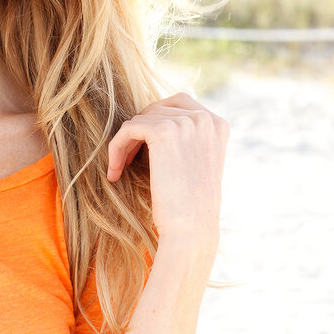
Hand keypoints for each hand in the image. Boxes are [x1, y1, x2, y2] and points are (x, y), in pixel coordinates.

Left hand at [106, 92, 229, 244]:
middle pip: (158, 108)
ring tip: (121, 167)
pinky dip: (116, 148)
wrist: (191, 228)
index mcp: (218, 124)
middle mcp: (206, 118)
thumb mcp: (196, 164)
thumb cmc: (189, 205)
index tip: (144, 151)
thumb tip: (155, 122)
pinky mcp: (163, 130)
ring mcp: (186, 122)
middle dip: (140, 131)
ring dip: (126, 143)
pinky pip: (128, 129)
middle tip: (128, 159)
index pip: (179, 105)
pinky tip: (115, 172)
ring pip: (140, 120)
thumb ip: (186, 139)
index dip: (156, 123)